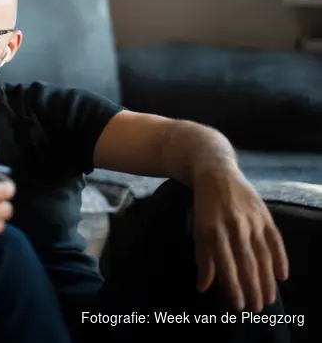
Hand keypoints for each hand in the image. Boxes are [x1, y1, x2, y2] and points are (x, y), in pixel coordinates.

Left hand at [193, 168, 288, 312]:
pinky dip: (280, 258)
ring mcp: (252, 220)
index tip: (238, 306)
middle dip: (252, 288)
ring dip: (267, 279)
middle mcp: (234, 227)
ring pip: (263, 255)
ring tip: (269, 298)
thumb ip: (203, 258)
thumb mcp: (198, 230)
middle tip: (257, 308)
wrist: (216, 173)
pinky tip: (282, 276)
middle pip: (247, 263)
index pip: (226, 265)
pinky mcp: (264, 214)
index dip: (233, 287)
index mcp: (213, 231)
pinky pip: (275, 240)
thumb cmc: (205, 206)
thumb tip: (203, 287)